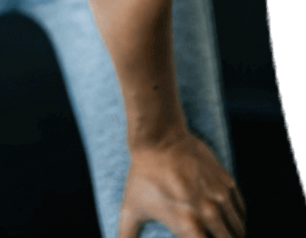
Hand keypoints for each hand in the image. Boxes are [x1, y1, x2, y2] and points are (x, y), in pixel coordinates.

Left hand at [119, 130, 245, 237]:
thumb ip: (126, 232)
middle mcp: (208, 215)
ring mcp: (220, 198)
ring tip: (227, 237)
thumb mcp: (131, 207)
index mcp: (188, 226)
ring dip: (234, 235)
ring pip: (238, 229)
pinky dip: (238, 219)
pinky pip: (241, 209)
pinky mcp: (227, 183)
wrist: (158, 139)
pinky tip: (232, 222)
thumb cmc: (142, 175)